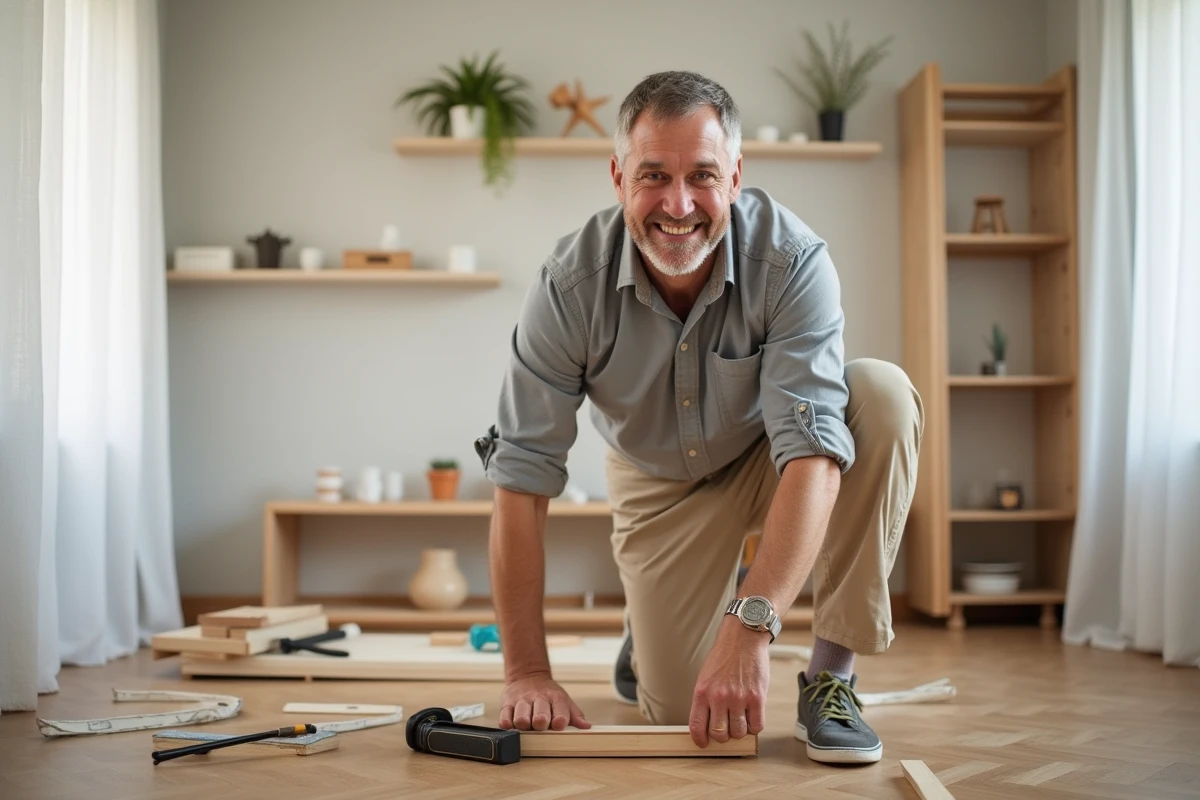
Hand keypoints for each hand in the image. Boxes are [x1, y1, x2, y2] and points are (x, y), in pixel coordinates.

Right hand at [498, 672, 590, 730]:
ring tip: (526, 725)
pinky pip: (504, 718)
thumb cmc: (548, 694)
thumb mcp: (564, 700)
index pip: (560, 711)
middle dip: (540, 723)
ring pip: (521, 718)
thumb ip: (575, 715)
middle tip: (540, 726)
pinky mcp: (507, 704)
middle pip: (540, 717)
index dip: (560, 720)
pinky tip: (512, 725)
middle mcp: (538, 699)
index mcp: (555, 698)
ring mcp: (522, 701)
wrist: (528, 676)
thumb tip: (586, 726)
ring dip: (524, 725)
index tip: (559, 726)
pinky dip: (507, 724)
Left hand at [688, 621, 769, 746]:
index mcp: (702, 692)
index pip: (697, 726)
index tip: (704, 743)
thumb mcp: (706, 676)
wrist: (744, 638)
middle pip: (719, 734)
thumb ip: (706, 699)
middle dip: (723, 736)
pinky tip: (752, 716)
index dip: (700, 740)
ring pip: (739, 732)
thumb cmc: (725, 656)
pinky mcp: (757, 697)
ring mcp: (739, 698)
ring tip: (741, 719)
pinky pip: (757, 726)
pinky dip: (755, 726)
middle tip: (727, 728)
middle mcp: (719, 697)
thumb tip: (708, 724)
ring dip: (740, 731)